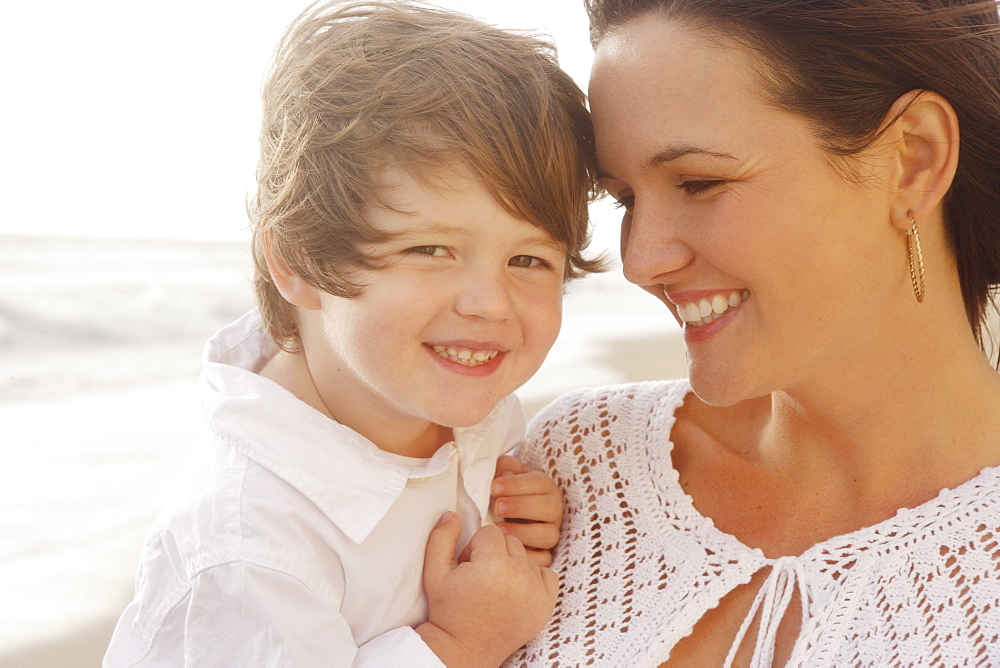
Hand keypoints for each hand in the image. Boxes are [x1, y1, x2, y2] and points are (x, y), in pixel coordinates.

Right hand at [417, 512, 558, 666]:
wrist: (466, 649)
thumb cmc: (449, 610)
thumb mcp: (435, 573)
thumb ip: (441, 538)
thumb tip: (452, 514)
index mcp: (493, 565)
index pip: (490, 532)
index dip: (475, 547)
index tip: (468, 567)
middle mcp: (519, 575)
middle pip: (510, 541)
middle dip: (494, 553)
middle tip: (480, 577)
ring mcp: (537, 591)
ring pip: (527, 555)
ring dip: (513, 564)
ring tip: (495, 586)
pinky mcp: (547, 604)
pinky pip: (547, 572)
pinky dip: (533, 577)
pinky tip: (515, 590)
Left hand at [490, 455, 562, 566]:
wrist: (504, 515)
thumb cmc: (502, 493)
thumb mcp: (503, 475)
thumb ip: (503, 468)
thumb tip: (501, 471)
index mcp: (544, 486)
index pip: (539, 483)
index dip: (517, 485)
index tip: (494, 487)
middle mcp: (552, 509)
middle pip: (549, 508)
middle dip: (521, 507)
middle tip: (497, 507)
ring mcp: (551, 532)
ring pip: (549, 535)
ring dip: (523, 532)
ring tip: (499, 529)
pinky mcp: (545, 554)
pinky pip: (544, 560)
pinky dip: (528, 558)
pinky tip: (507, 551)